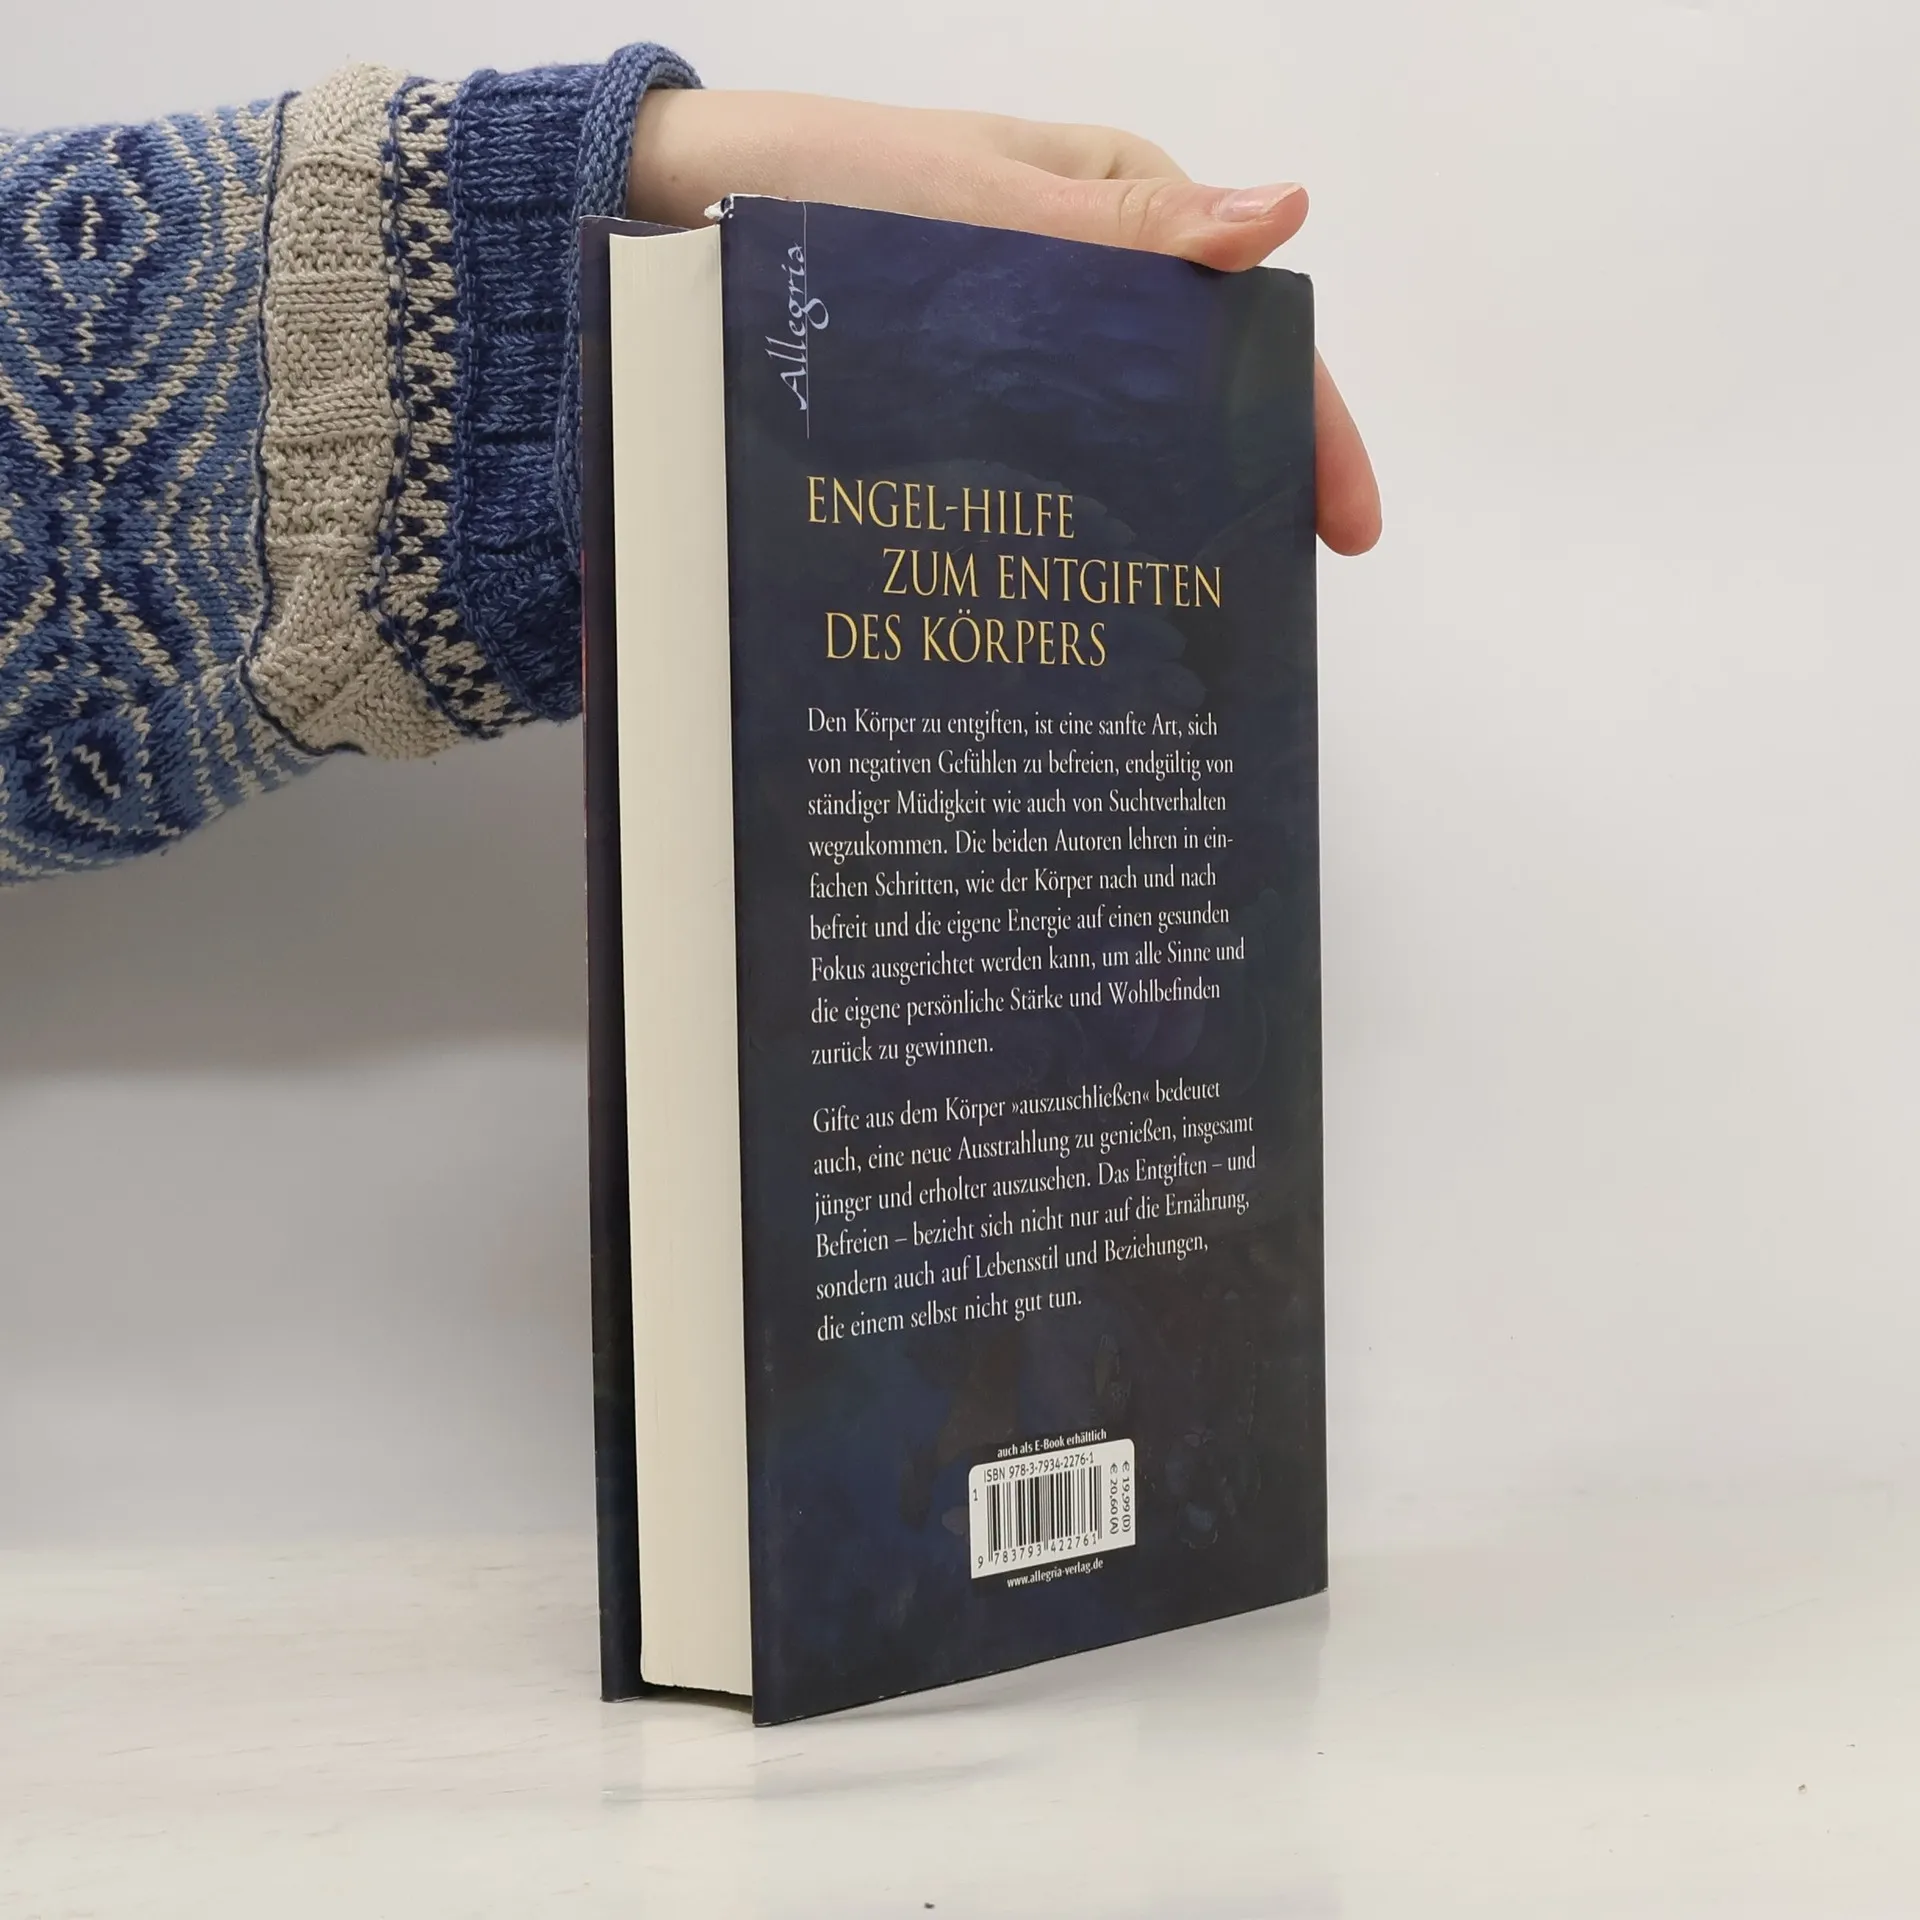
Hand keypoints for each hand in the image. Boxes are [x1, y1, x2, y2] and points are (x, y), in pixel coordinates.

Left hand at [630, 91, 1380, 554]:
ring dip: (1166, 511)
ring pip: (1133, 432)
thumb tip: (1283, 215)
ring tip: (1189, 612)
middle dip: (1247, 485)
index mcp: (1128, 210)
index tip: (1342, 527)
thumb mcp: (988, 202)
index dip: (1309, 427)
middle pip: (1204, 391)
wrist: (710, 209)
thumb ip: (1128, 227)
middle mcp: (1096, 282)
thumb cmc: (848, 183)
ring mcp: (1039, 339)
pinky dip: (1083, 510)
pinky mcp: (981, 385)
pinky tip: (1088, 576)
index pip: (1252, 324)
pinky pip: (1055, 451)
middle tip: (1266, 596)